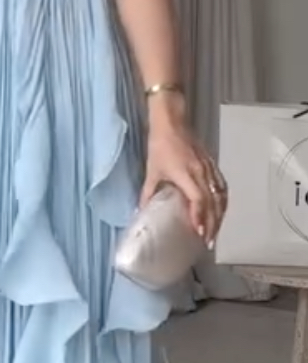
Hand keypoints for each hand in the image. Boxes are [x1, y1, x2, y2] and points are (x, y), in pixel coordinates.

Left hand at [141, 111, 227, 245]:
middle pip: (213, 203)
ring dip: (220, 215)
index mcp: (186, 174)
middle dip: (212, 223)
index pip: (198, 200)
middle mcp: (201, 173)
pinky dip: (223, 201)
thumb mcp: (152, 171)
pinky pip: (222, 186)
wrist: (172, 121)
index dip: (200, 217)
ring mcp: (209, 168)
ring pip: (220, 196)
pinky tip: (221, 211)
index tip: (200, 233)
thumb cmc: (160, 145)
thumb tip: (139, 212)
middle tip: (208, 241)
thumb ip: (147, 193)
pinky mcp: (212, 165)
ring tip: (216, 231)